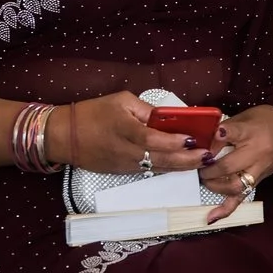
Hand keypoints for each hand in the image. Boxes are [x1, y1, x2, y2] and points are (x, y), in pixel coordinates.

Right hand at [52, 91, 210, 175]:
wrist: (64, 137)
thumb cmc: (92, 114)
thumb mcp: (120, 101)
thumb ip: (146, 110)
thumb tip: (169, 117)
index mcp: (125, 130)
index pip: (154, 139)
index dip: (174, 141)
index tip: (193, 138)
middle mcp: (127, 151)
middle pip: (161, 159)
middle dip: (188, 159)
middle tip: (209, 155)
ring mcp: (125, 164)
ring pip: (159, 168)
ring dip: (182, 166)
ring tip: (203, 161)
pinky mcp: (123, 171)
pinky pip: (150, 170)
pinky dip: (168, 168)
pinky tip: (184, 164)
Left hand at [198, 106, 272, 221]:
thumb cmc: (264, 122)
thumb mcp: (244, 117)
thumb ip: (224, 128)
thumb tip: (202, 142)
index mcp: (252, 132)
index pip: (230, 134)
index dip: (213, 139)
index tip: (201, 141)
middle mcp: (257, 154)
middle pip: (228, 165)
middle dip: (208, 168)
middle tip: (199, 165)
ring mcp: (258, 171)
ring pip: (234, 186)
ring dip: (214, 185)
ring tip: (205, 179)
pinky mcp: (257, 182)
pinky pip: (241, 198)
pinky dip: (225, 209)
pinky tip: (211, 217)